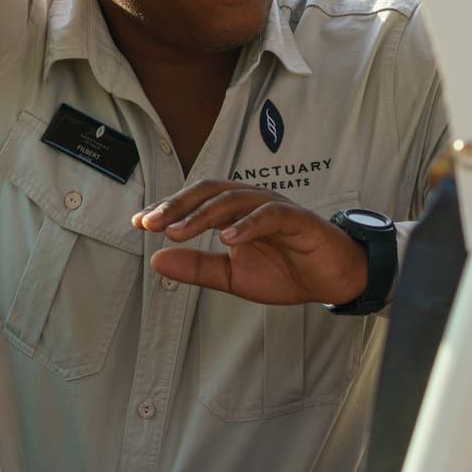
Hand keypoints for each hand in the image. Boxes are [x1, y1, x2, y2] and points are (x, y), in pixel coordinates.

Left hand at [135, 181, 367, 306]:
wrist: (332, 280)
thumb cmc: (286, 271)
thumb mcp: (233, 276)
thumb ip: (196, 267)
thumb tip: (155, 259)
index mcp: (234, 212)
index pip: (195, 201)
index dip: (166, 209)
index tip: (138, 222)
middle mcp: (250, 202)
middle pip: (209, 192)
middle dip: (177, 205)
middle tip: (150, 223)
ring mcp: (274, 207)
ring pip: (233, 200)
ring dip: (202, 215)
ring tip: (178, 232)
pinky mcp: (297, 219)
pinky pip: (269, 215)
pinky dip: (247, 225)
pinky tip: (228, 238)